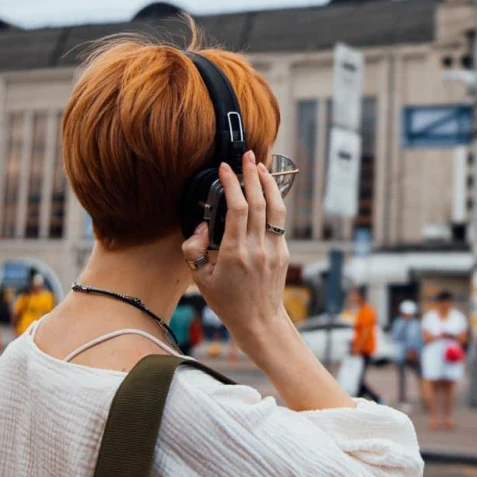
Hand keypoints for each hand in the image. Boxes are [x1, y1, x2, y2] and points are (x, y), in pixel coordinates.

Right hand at [182, 151, 290, 342]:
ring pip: (276, 208)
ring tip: (262, 166)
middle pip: (259, 202)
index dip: (232, 184)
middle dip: (253, 174)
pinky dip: (274, 203)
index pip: (238, 208)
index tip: (225, 168)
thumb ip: (193, 250)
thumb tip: (201, 227)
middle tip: (247, 156)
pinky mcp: (283, 252)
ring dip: (270, 184)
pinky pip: (279, 222)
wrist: (259, 320)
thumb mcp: (200, 278)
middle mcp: (257, 247)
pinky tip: (267, 193)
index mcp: (235, 252)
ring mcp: (273, 249)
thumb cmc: (227, 301)